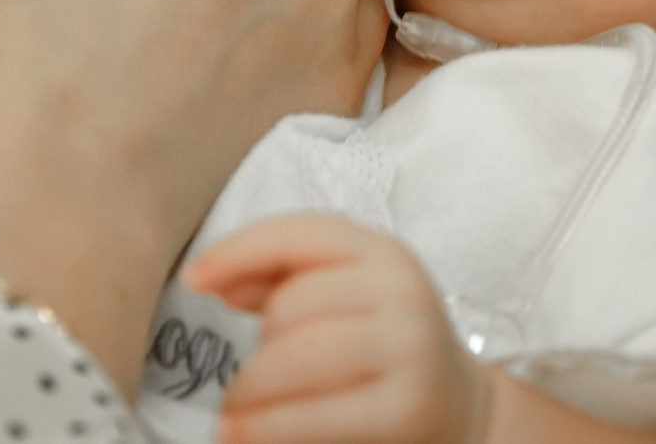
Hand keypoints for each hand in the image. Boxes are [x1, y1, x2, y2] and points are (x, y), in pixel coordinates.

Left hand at [189, 216, 490, 443]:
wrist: (462, 412)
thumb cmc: (384, 351)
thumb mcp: (347, 298)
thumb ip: (282, 279)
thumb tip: (211, 277)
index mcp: (385, 254)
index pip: (300, 233)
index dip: (238, 251)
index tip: (193, 280)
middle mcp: (403, 293)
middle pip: (289, 305)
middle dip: (254, 348)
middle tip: (245, 385)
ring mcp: (409, 351)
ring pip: (291, 358)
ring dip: (248, 393)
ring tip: (236, 416)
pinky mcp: (405, 410)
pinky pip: (308, 418)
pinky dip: (265, 429)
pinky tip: (246, 435)